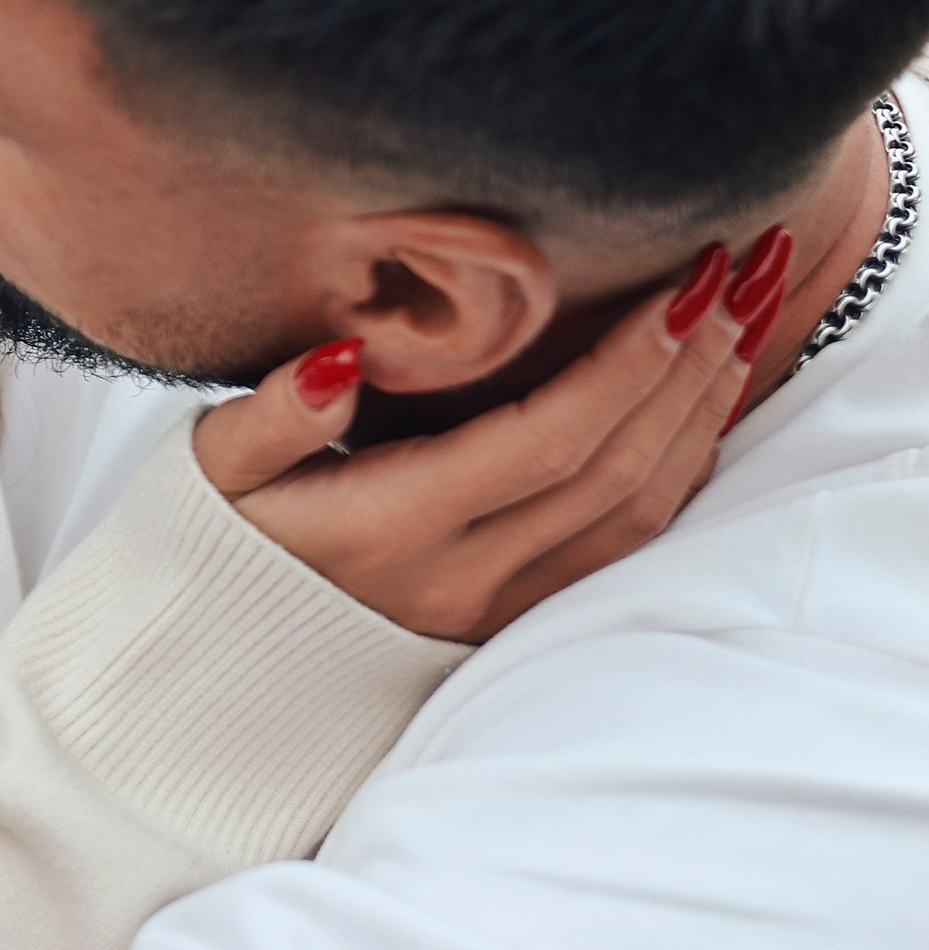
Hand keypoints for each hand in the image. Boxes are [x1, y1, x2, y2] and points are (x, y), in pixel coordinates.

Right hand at [193, 238, 769, 642]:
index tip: (679, 287)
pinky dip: (679, 472)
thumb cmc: (209, 543)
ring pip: (636, 518)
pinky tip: (699, 407)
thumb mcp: (214, 470)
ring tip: (740, 327)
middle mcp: (458, 581)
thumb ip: (273, 414)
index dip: (624, 365)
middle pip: (611, 473)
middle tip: (736, 277)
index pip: (543, 441)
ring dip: (698, 419)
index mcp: (389, 530)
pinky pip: (624, 548)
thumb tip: (340, 362)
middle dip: (686, 371)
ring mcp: (493, 611)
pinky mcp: (511, 622)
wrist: (211, 671)